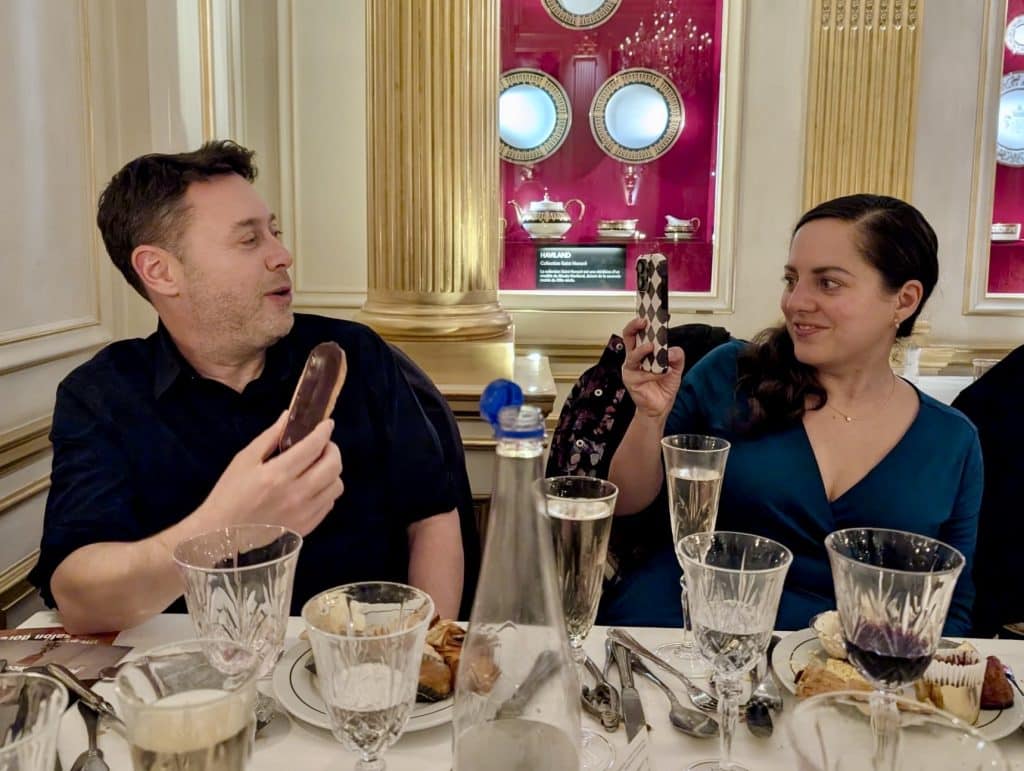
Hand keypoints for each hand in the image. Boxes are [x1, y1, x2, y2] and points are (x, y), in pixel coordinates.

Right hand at [196, 411, 343, 534]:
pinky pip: (329, 504)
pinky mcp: (307, 527)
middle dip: (332, 450)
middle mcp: (296, 494)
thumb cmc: (229, 494)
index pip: (313, 447)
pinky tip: (313, 486)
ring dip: (332, 471)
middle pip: (333, 466)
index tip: (327, 424)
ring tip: (318, 467)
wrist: (221, 535)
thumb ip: (270, 437)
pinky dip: (327, 490)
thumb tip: (288, 416)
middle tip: (322, 445)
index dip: (324, 431)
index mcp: (277, 474)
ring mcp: (304, 513)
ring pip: (336, 486)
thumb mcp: (244, 460)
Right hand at [621, 317, 684, 418]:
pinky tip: (661, 374)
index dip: (643, 321)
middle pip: (629, 336)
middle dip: (634, 326)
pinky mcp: (631, 380)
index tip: (652, 313)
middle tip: (643, 321)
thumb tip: (673, 350)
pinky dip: (653, 373)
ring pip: (632, 354)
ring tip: (651, 347)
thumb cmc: (663, 388)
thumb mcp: (676, 369)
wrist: (659, 409)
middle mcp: (634, 358)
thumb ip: (677, 358)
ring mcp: (631, 368)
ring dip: (642, 350)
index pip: (640, 332)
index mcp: (643, 351)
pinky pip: (641, 373)